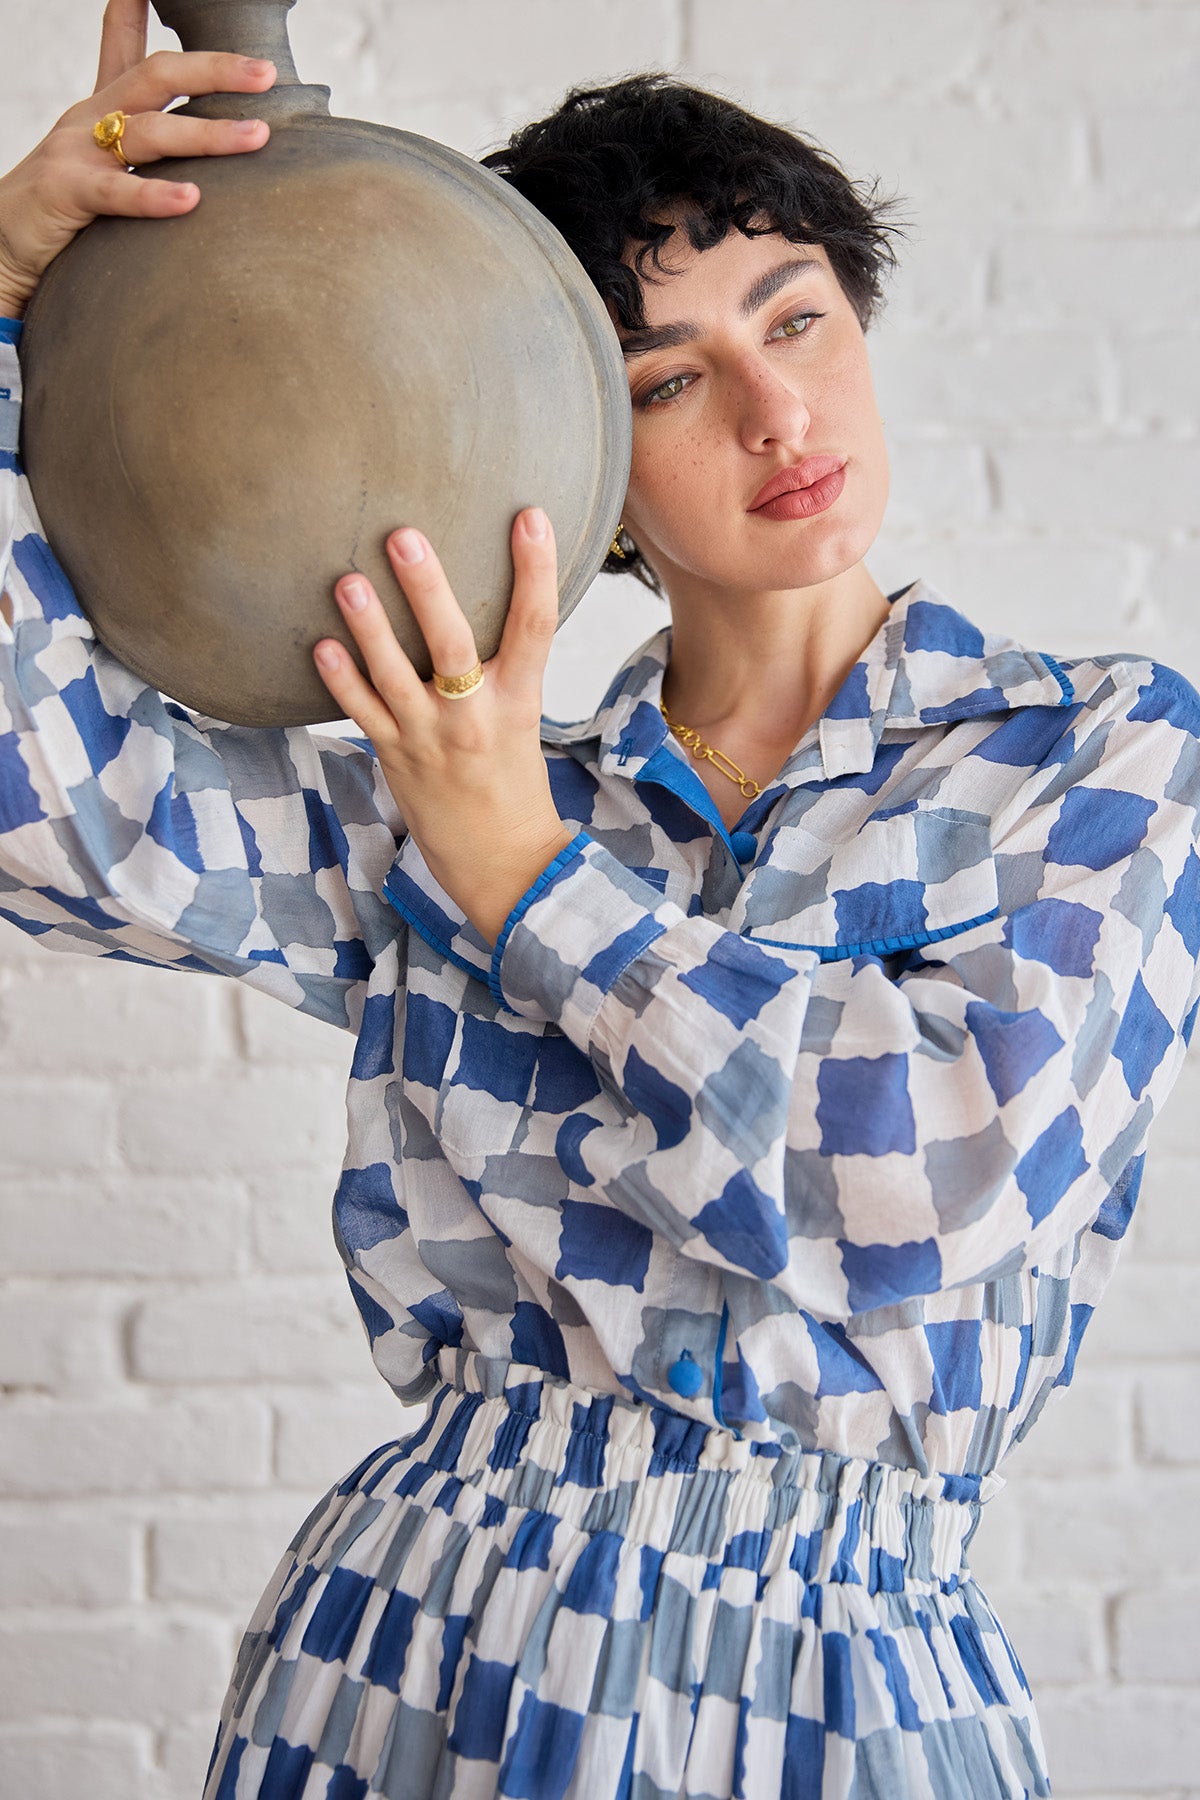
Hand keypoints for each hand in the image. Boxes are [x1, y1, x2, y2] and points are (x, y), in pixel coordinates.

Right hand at [0, 0, 276, 318]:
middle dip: (214, 71)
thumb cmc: (63, 204)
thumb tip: (191, 139)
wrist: (3, 244)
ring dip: (207, 134)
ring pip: (149, 132)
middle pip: (156, 76)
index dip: (142, 10)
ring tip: (256, 137)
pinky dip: (154, 195)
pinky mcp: (65, 192)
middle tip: (264, 74)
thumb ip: (142, 137)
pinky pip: (115, 192)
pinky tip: (191, 199)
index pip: (128, 46)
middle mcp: (90, 118)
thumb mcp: (102, 157)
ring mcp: (76, 151)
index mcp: (102, 107)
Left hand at [312, 509, 575, 946]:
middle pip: (453, 644)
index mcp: (520, 701)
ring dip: (369, 628)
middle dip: (428, 588)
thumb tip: (472, 600)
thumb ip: (505, 665)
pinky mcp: (397, 758)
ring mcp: (431, 739)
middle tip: (404, 535)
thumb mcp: (523, 718)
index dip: (536, 569)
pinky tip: (320, 647)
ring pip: (394, 677)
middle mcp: (476, 717)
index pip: (536, 625)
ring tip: (346, 582)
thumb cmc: (512, 781)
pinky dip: (341, 681)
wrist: (501, 860)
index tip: (531, 515)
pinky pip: (362, 714)